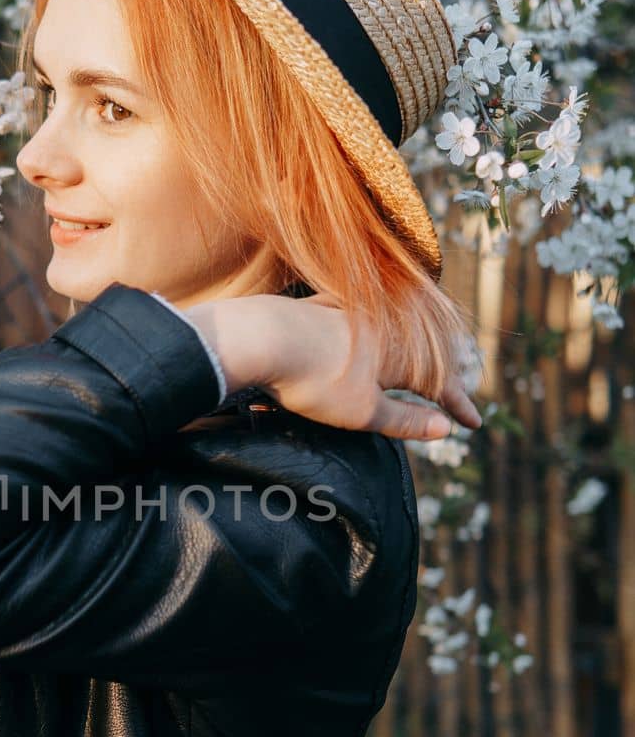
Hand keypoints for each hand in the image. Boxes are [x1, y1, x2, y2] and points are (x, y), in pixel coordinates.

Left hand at [187, 292, 480, 441]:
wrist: (263, 336)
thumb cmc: (316, 379)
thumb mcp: (363, 411)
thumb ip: (405, 420)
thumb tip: (444, 429)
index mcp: (401, 354)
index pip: (441, 384)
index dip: (458, 406)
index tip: (474, 425)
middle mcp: (386, 327)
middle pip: (425, 353)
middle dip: (444, 376)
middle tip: (457, 396)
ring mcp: (356, 314)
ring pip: (399, 336)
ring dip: (417, 354)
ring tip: (423, 371)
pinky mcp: (327, 307)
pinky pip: (369, 323)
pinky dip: (384, 336)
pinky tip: (378, 334)